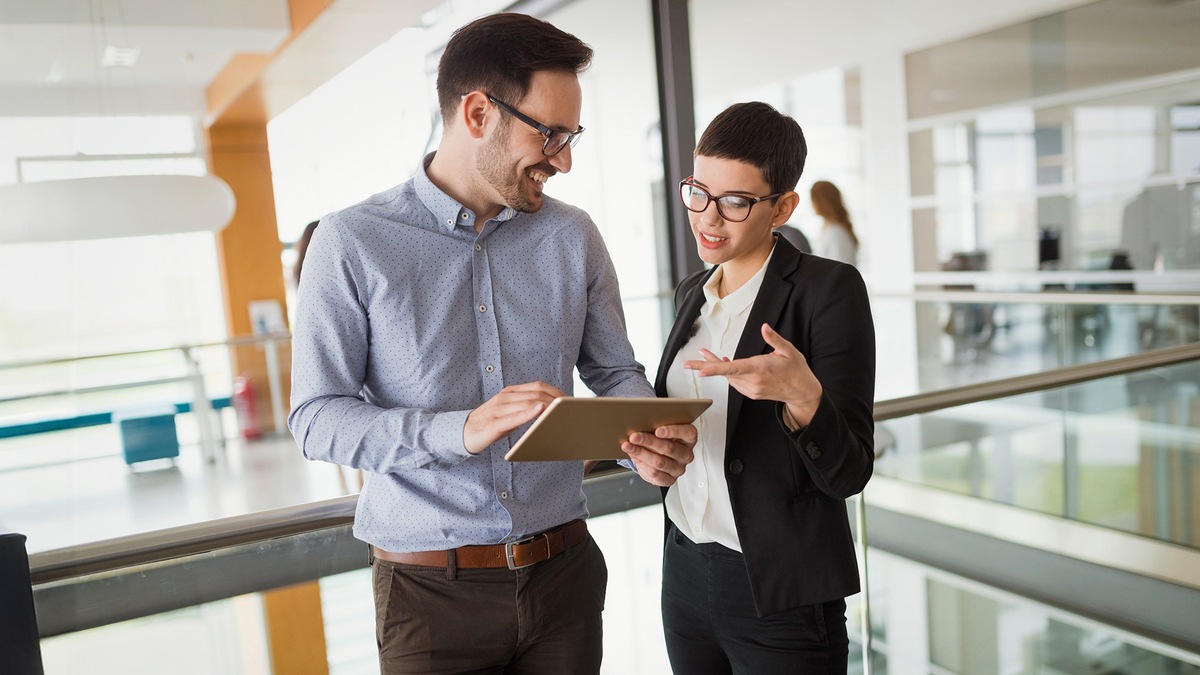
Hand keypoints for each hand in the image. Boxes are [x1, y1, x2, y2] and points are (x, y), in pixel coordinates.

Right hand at [464, 382, 564, 454]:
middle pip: (535, 394)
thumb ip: (526, 407)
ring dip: (546, 405)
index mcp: (510, 393)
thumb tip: (550, 409)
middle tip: (570, 408)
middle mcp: (505, 398)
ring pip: (526, 403)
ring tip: (561, 410)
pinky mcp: (493, 424)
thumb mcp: (510, 412)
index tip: (570, 400)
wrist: (464, 432)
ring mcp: (498, 409)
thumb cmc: (491, 423)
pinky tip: (539, 411)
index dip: (555, 391)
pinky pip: (513, 417)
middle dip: (555, 400)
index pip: (537, 386)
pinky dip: (528, 413)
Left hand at [622, 423, 696, 485]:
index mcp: (689, 438)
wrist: (654, 456)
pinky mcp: (669, 480)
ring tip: (628, 446)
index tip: (657, 430)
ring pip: (660, 462)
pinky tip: (634, 457)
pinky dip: (642, 465)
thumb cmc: (659, 439)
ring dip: (641, 453)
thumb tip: (638, 423)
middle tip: (634, 437)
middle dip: (649, 441)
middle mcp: (686, 454)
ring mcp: (679, 468)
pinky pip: (655, 474)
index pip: (688, 433)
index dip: (673, 431)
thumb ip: (655, 425)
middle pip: (669, 448)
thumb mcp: (659, 429)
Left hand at [684, 323, 821, 425]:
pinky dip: (727, 372)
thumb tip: (764, 327)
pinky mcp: (751, 393)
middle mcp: (753, 381)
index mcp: (761, 368)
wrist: (802, 392)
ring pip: (728, 377)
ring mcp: (752, 389)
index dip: (716, 369)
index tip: (702, 370)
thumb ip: (775, 339)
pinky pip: (734, 382)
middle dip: (706, 366)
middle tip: (687, 364)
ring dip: (715, 366)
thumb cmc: (796, 370)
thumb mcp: (789, 351)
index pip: (734, 369)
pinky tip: (723, 363)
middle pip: (725, 373)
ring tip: (704, 355)